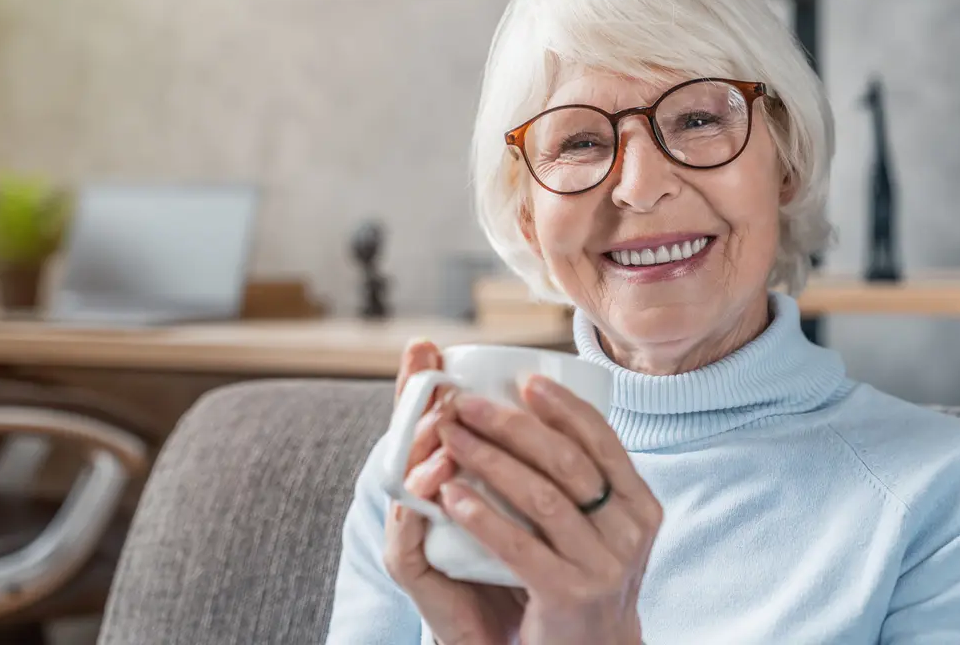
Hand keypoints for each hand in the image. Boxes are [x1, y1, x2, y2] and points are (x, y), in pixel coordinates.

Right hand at [382, 339, 525, 644]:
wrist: (513, 636)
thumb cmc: (525, 565)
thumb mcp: (531, 505)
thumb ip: (534, 461)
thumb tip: (556, 398)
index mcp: (446, 477)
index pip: (427, 422)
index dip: (420, 383)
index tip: (425, 344)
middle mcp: (421, 500)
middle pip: (405, 439)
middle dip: (415, 398)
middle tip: (428, 365)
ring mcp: (411, 533)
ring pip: (403, 479)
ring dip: (420, 443)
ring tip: (442, 417)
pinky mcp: (411, 570)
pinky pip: (409, 531)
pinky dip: (425, 502)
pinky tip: (443, 479)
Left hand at [435, 374, 661, 644]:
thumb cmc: (584, 575)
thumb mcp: (602, 524)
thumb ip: (586, 480)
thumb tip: (539, 407)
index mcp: (640, 504)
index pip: (602, 440)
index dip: (563, 406)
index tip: (524, 380)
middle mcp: (629, 531)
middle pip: (567, 461)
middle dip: (512, 425)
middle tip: (466, 404)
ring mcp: (603, 565)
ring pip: (541, 498)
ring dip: (489, 461)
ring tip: (451, 438)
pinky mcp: (569, 594)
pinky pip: (519, 546)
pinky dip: (482, 516)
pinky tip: (451, 495)